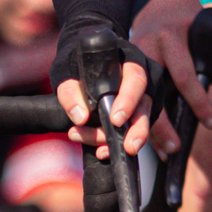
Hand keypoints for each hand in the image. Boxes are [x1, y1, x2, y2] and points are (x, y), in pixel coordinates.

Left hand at [51, 21, 152, 160]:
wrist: (79, 63)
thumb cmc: (75, 62)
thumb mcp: (66, 71)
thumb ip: (69, 91)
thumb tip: (80, 117)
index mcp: (129, 61)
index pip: (135, 79)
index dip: (128, 100)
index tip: (115, 120)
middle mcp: (142, 80)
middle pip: (145, 105)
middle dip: (138, 129)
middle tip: (129, 147)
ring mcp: (142, 98)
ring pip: (138, 122)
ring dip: (119, 140)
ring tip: (101, 151)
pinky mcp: (136, 114)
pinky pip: (131, 131)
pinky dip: (114, 143)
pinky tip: (101, 151)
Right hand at [132, 0, 211, 139]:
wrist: (163, 4)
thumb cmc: (195, 22)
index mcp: (171, 38)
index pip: (183, 75)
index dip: (197, 101)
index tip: (211, 122)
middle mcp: (146, 48)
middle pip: (140, 84)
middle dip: (140, 114)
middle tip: (139, 142)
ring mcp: (131, 58)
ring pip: (129, 94)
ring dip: (132, 121)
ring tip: (137, 148)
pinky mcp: (124, 66)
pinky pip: (125, 94)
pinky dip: (131, 118)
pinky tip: (139, 141)